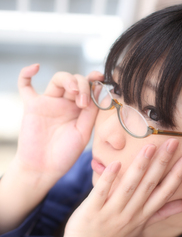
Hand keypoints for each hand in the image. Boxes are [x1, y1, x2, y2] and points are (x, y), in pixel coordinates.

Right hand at [15, 64, 101, 179]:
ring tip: (74, 93)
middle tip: (84, 102)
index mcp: (80, 110)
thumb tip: (99, 92)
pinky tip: (36, 67)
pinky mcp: (32, 106)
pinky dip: (26, 74)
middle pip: (75, 81)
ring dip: (69, 80)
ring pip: (58, 79)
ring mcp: (49, 103)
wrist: (43, 168)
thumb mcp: (83, 134)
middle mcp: (66, 104)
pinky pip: (25, 86)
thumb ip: (90, 114)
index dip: (94, 81)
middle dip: (83, 86)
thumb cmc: (65, 154)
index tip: (100, 78)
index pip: (88, 89)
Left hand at [45, 139, 181, 236]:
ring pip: (129, 186)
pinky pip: (102, 193)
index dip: (178, 175)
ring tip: (150, 147)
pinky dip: (109, 179)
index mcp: (142, 216)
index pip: (165, 193)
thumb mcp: (140, 226)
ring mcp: (111, 213)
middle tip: (172, 142)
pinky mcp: (92, 211)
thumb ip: (161, 213)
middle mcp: (130, 214)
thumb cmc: (113, 235)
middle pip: (149, 185)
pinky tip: (116, 163)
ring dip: (140, 166)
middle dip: (162, 163)